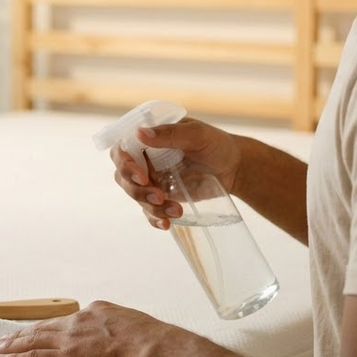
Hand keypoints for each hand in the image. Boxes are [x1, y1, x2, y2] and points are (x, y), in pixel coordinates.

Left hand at [0, 301, 167, 356]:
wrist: (152, 348)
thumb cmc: (152, 342)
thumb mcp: (134, 326)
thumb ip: (121, 329)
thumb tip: (122, 338)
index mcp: (97, 312)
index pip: (67, 320)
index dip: (50, 326)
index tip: (40, 330)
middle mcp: (79, 321)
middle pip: (44, 326)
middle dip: (23, 333)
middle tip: (5, 337)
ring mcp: (70, 338)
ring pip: (33, 339)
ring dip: (13, 344)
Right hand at [111, 118, 241, 229]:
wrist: (234, 168)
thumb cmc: (216, 144)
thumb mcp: (197, 135)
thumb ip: (170, 134)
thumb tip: (139, 133)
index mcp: (148, 140)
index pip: (121, 150)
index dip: (124, 164)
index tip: (142, 176)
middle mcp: (144, 160)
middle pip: (124, 177)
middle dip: (137, 190)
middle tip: (159, 196)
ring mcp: (152, 180)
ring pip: (137, 196)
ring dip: (151, 206)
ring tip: (175, 210)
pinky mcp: (162, 198)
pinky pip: (149, 211)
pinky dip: (155, 219)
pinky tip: (167, 223)